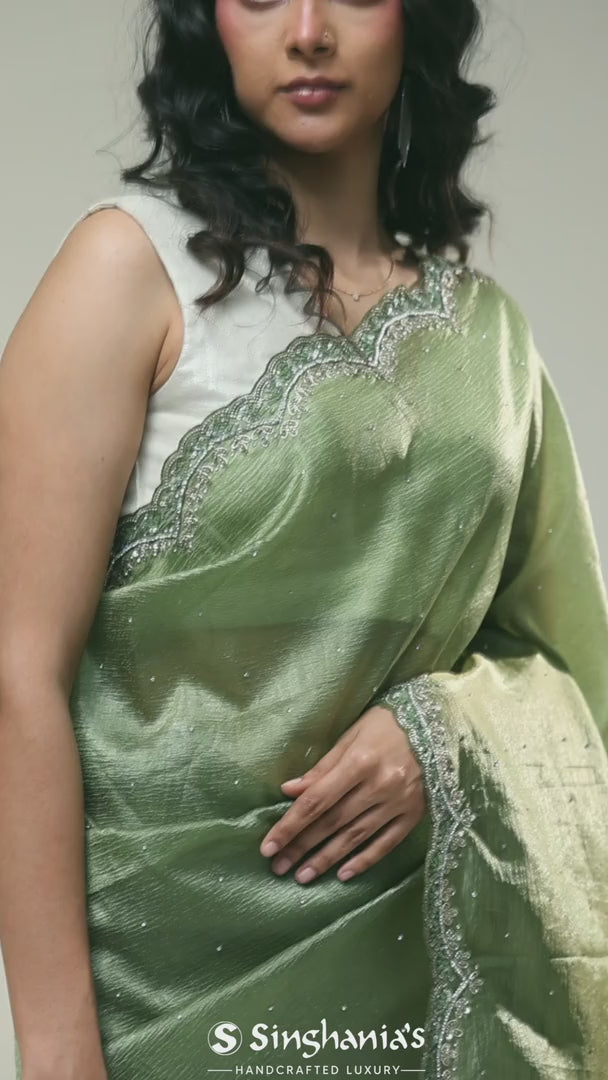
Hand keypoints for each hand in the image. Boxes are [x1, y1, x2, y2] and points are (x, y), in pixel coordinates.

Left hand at [259, 705, 426, 882]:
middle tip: (278, 867)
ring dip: (327, 859)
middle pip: (333, 822)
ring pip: (355, 837)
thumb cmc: (389, 724)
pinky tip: (343, 874)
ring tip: (303, 875)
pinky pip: (386, 843)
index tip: (268, 846)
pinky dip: (364, 860)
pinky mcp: (414, 814)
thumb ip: (323, 767)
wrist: (441, 725)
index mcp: (359, 762)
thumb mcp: (353, 734)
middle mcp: (378, 786)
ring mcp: (398, 803)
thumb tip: (290, 791)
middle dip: (302, 846)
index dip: (290, 825)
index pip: (316, 800)